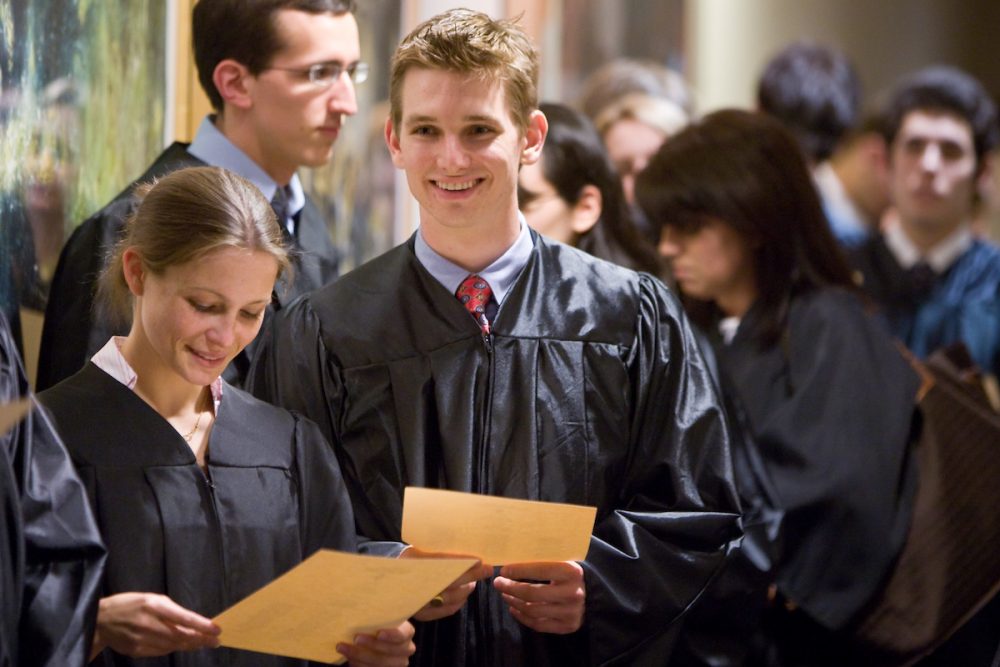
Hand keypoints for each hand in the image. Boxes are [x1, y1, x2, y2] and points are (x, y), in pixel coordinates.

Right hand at [91, 592, 220, 658]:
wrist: (101, 620)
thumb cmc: (131, 605)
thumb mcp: (152, 599)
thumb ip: (172, 611)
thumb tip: (193, 623)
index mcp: (154, 605)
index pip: (184, 618)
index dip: (202, 626)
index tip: (216, 630)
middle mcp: (148, 623)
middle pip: (181, 635)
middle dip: (201, 639)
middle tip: (215, 641)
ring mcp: (141, 639)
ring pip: (173, 646)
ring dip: (190, 645)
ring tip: (203, 643)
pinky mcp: (136, 650)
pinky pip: (161, 651)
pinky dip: (173, 648)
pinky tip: (182, 645)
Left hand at [337, 620, 414, 666]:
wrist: (371, 636)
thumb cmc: (376, 623)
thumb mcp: (380, 616)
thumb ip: (377, 614)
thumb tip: (362, 604)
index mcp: (407, 633)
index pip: (403, 635)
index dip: (392, 635)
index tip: (379, 633)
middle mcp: (405, 650)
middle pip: (390, 651)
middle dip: (371, 645)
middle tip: (356, 638)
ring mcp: (395, 664)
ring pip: (379, 664)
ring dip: (359, 655)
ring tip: (343, 646)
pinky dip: (356, 663)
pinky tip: (346, 654)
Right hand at [398, 547, 492, 620]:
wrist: (388, 581)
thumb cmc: (409, 560)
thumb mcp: (418, 549)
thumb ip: (436, 547)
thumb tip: (463, 538)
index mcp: (412, 561)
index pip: (442, 561)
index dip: (461, 561)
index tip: (478, 559)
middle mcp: (413, 582)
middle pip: (449, 580)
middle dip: (471, 575)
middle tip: (486, 569)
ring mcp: (418, 601)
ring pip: (450, 597)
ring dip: (467, 589)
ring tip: (474, 581)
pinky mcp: (422, 614)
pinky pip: (446, 610)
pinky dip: (459, 603)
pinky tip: (465, 594)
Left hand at [493, 561, 584, 633]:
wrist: (592, 594)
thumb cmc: (570, 573)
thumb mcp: (563, 560)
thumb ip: (544, 558)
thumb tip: (513, 553)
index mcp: (572, 572)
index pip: (540, 570)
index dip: (519, 570)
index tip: (503, 570)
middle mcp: (573, 593)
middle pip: (533, 593)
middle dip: (511, 588)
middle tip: (498, 583)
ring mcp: (571, 612)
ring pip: (533, 610)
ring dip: (514, 602)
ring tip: (505, 595)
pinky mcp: (567, 626)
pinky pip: (538, 625)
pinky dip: (522, 617)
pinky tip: (514, 608)